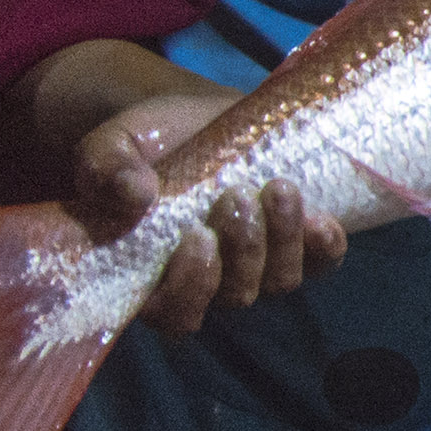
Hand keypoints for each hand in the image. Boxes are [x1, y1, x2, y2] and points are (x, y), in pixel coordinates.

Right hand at [71, 90, 347, 335]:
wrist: (202, 117)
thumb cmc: (151, 141)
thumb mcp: (118, 143)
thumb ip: (106, 166)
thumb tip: (131, 195)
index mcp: (155, 274)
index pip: (173, 313)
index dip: (190, 288)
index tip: (196, 236)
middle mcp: (211, 281)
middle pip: (235, 295)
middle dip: (242, 250)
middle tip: (236, 197)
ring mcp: (259, 266)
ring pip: (279, 282)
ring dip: (283, 239)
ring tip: (278, 188)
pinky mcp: (300, 245)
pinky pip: (322, 264)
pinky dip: (325, 247)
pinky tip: (319, 218)